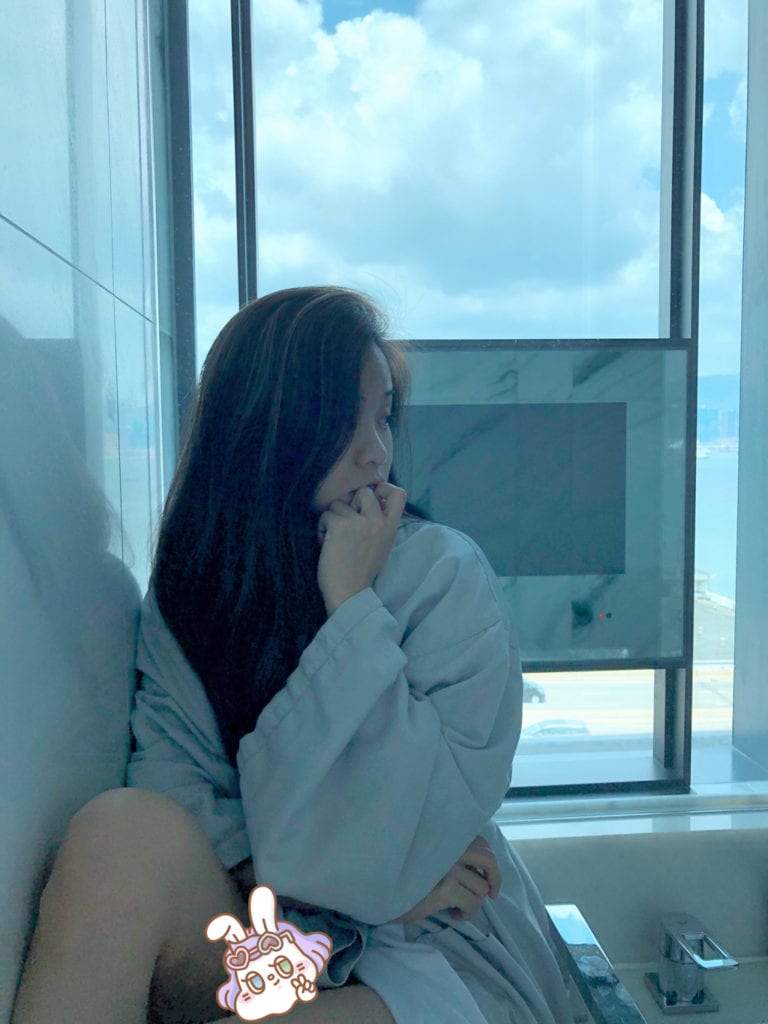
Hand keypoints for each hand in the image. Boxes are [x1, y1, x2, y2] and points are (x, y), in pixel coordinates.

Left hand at [317, 482, 406, 614]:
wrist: (349, 591)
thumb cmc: (362, 571)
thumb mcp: (381, 546)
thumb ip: (380, 525)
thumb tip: (372, 503)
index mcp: (390, 527)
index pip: (399, 494)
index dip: (385, 488)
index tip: (374, 496)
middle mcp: (377, 521)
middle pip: (364, 491)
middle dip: (351, 502)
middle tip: (346, 519)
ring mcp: (359, 522)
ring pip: (339, 503)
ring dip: (333, 516)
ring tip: (333, 535)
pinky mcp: (340, 526)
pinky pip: (326, 514)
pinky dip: (322, 526)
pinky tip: (324, 541)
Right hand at [391, 835, 500, 923]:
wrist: (384, 894)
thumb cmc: (407, 878)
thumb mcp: (432, 859)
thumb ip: (453, 855)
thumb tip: (481, 872)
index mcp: (447, 837)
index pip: (481, 842)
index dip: (489, 862)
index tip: (487, 878)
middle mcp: (449, 846)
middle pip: (489, 859)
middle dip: (495, 880)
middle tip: (491, 895)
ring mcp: (449, 865)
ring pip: (481, 888)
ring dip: (474, 903)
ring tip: (457, 908)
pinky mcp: (447, 886)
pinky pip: (473, 904)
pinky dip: (467, 914)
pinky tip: (452, 915)